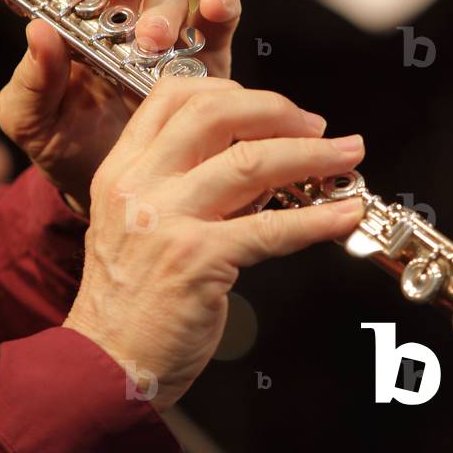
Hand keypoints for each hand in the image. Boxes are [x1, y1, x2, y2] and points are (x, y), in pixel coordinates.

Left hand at [0, 0, 241, 212]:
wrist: (119, 195)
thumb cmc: (67, 146)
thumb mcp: (31, 121)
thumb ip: (29, 80)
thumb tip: (39, 31)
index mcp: (69, 6)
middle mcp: (120, 6)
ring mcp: (167, 27)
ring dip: (163, 8)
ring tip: (153, 45)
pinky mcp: (207, 55)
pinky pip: (219, 19)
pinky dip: (223, 5)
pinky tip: (217, 7)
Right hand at [63, 77, 365, 410]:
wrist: (106, 363)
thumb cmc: (129, 299)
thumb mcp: (140, 222)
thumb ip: (188, 185)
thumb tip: (261, 161)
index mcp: (123, 169)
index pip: (172, 95)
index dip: (232, 90)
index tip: (272, 106)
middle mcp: (140, 185)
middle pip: (217, 114)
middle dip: (279, 111)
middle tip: (317, 126)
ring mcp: (167, 221)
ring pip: (252, 163)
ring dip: (312, 156)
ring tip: (346, 157)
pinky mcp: (197, 261)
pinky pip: (272, 229)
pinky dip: (318, 220)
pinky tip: (344, 215)